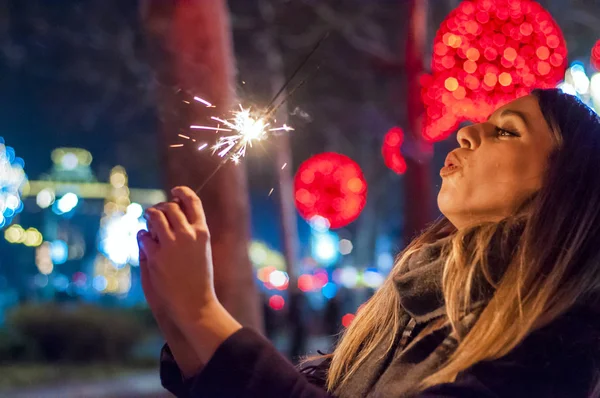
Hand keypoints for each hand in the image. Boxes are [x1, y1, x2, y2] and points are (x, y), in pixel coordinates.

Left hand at [138, 186, 241, 363]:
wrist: (195, 303)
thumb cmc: (199, 277)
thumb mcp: (202, 250)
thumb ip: (191, 232)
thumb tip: (173, 212)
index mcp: (202, 232)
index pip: (192, 201)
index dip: (182, 192)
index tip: (175, 191)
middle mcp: (188, 234)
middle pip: (170, 207)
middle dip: (162, 207)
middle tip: (156, 212)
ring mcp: (171, 244)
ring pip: (155, 216)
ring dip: (150, 216)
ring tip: (148, 221)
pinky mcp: (155, 256)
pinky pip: (143, 236)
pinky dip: (143, 235)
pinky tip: (145, 240)